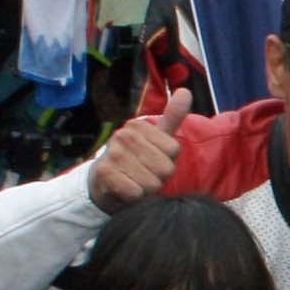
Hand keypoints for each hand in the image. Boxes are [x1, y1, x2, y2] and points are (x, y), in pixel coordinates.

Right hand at [88, 89, 192, 212]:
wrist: (103, 185)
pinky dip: (134, 197)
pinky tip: (125, 190)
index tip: (152, 161)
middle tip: (143, 175)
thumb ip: (172, 118)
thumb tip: (186, 91)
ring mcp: (113, 153)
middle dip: (157, 178)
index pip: (173, 150)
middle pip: (165, 168)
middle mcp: (123, 135)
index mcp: (138, 126)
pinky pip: (136, 192)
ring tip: (134, 182)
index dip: (167, 162)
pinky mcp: (105, 174)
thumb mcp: (156, 140)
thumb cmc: (136, 162)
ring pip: (152, 183)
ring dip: (146, 189)